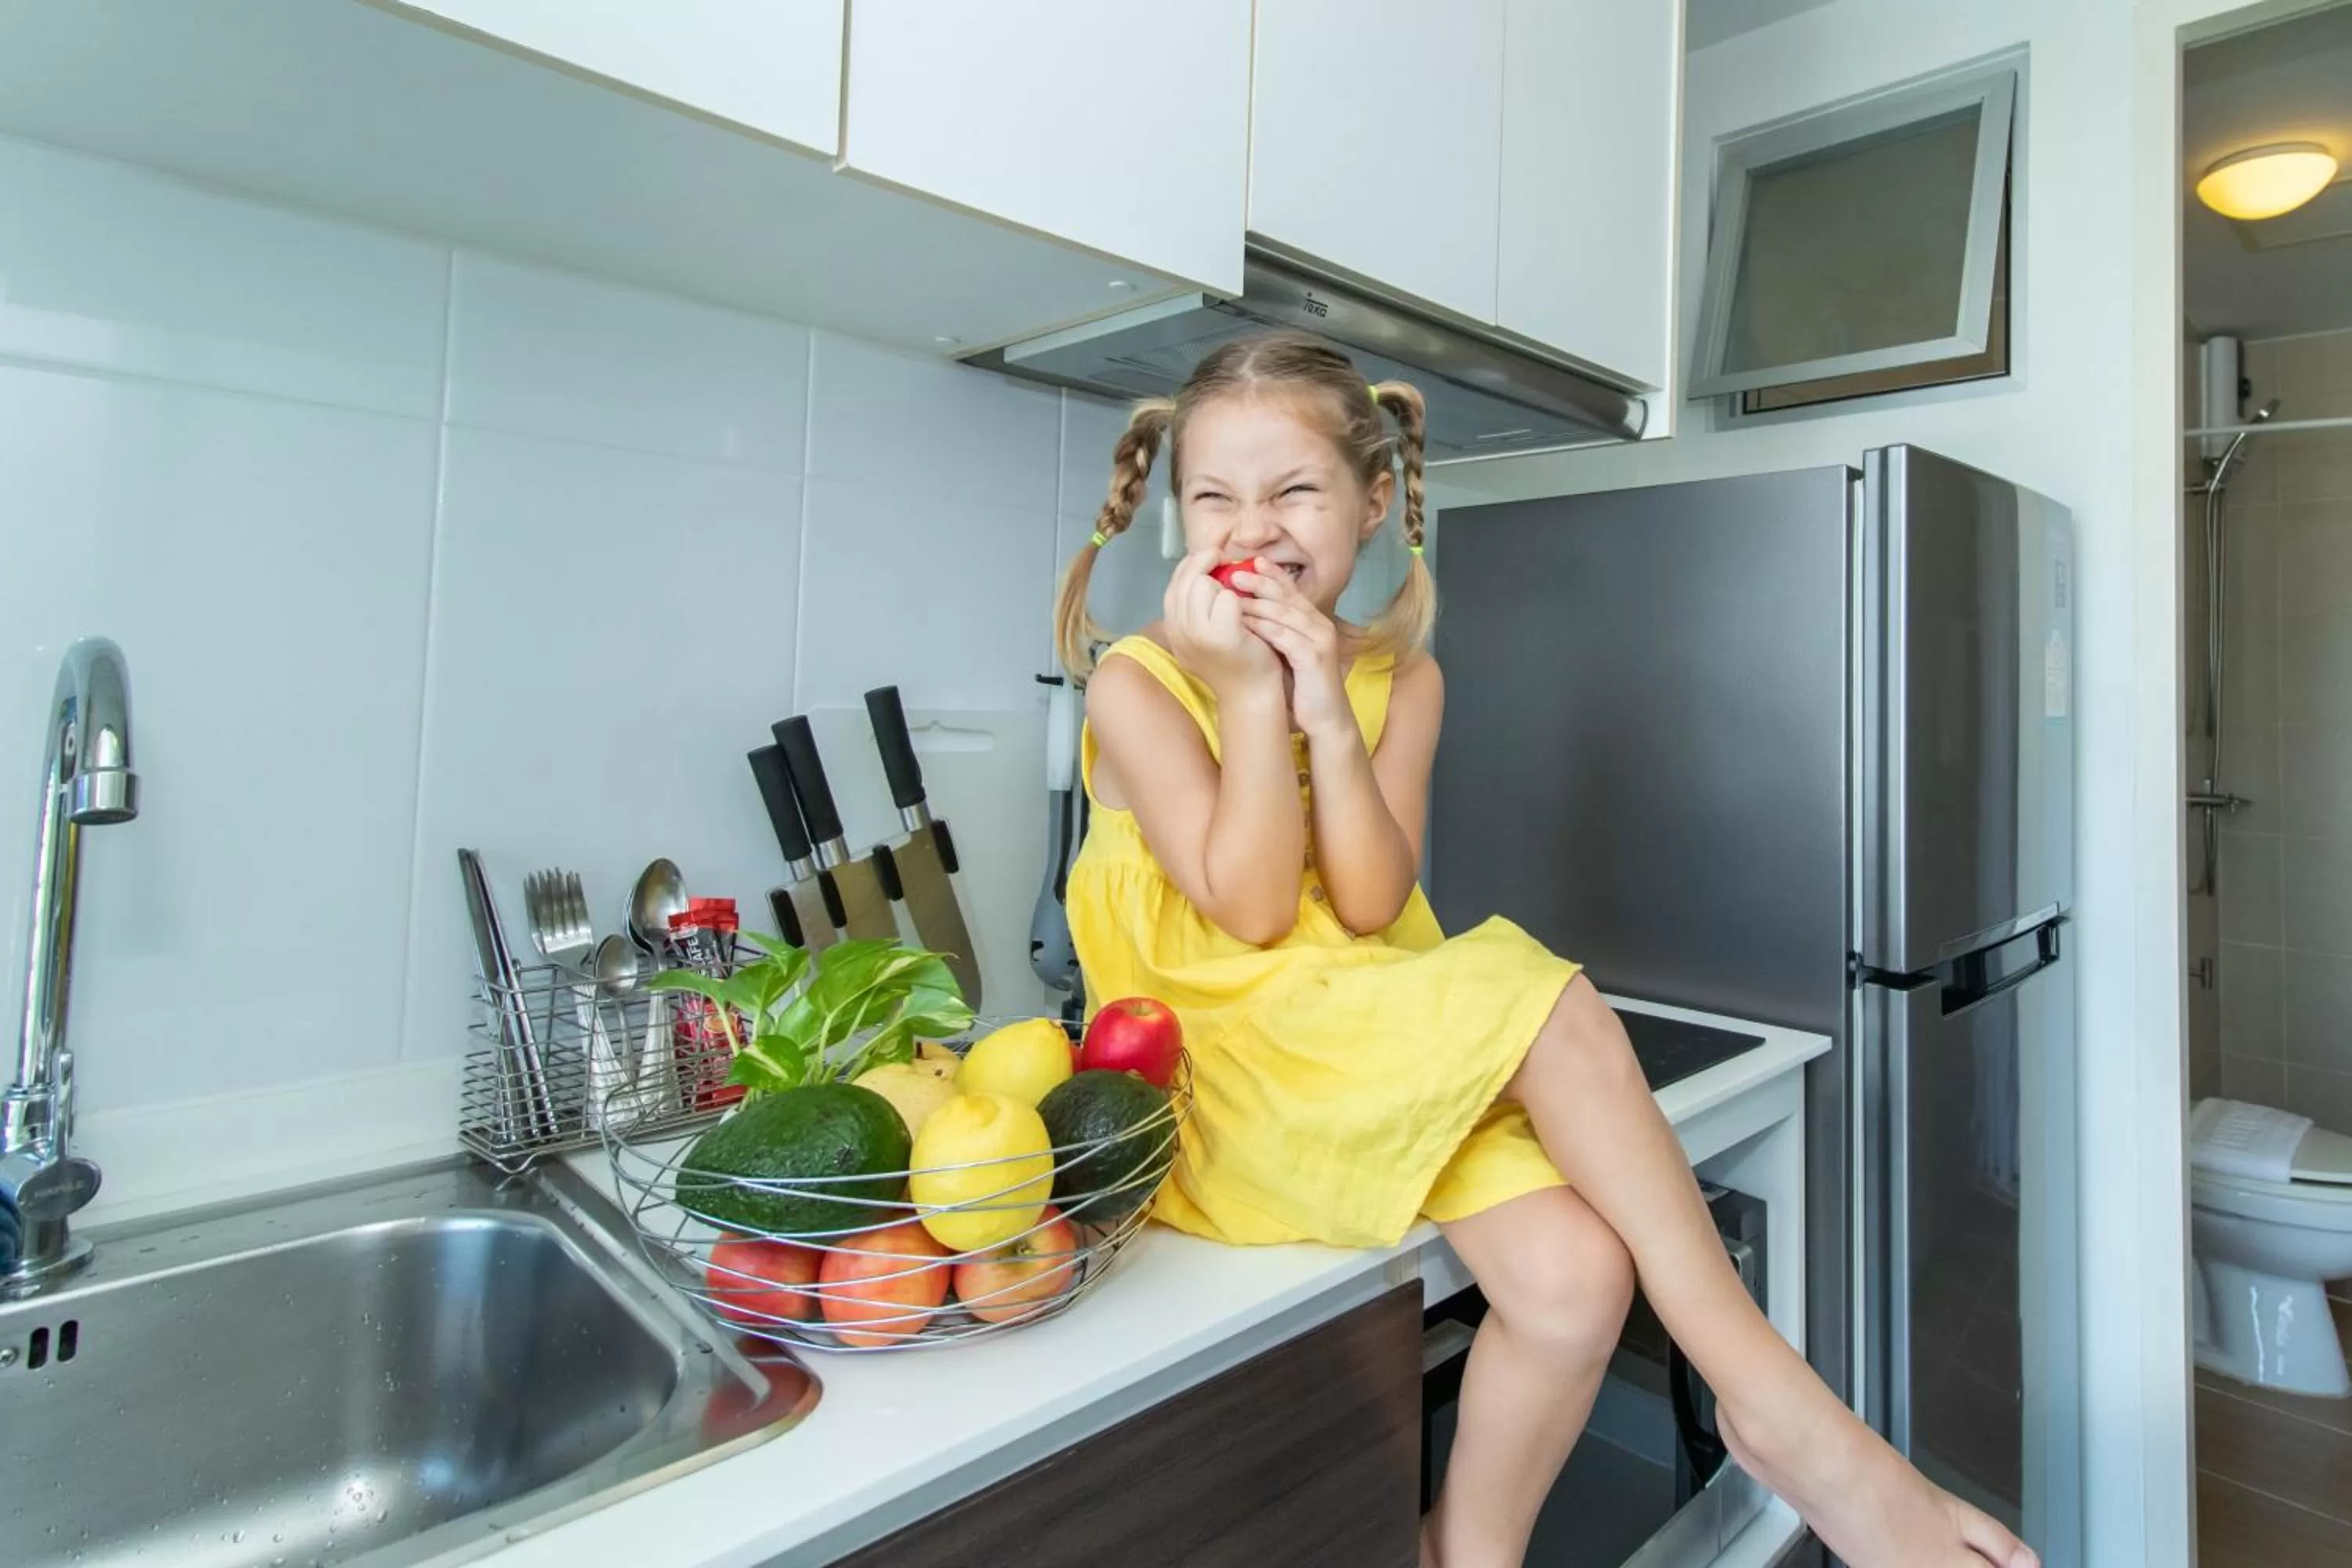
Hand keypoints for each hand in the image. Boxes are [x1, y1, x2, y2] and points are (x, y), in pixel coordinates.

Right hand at [1165, 550, 1278, 701]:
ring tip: (1238, 585)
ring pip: (1202, 585)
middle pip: (1186, 580)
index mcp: (1173, 628)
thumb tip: (1206, 569)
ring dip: (1223, 578)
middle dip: (1206, 562)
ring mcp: (1198, 635)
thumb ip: (1200, 606)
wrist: (1252, 693)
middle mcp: (1179, 631)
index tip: (1213, 558)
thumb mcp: (1207, 631)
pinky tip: (1249, 600)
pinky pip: (1226, 597)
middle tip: (1227, 559)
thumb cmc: (1236, 659)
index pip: (1174, 583)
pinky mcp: (1222, 636)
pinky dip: (1239, 593)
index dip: (1192, 565)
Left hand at [1233, 567, 1350, 740]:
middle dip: (1261, 582)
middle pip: (1288, 596)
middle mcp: (1319, 625)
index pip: (1292, 591)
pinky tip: (1243, 622)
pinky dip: (1263, 627)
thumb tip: (1246, 615)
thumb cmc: (1303, 688)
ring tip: (1232, 594)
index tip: (1250, 562)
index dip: (1272, 575)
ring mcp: (1319, 639)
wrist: (1326, 718)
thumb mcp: (1288, 654)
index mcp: (1313, 622)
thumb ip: (1275, 634)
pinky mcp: (1314, 656)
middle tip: (1235, 572)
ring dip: (1257, 603)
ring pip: (1285, 613)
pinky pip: (1284, 636)